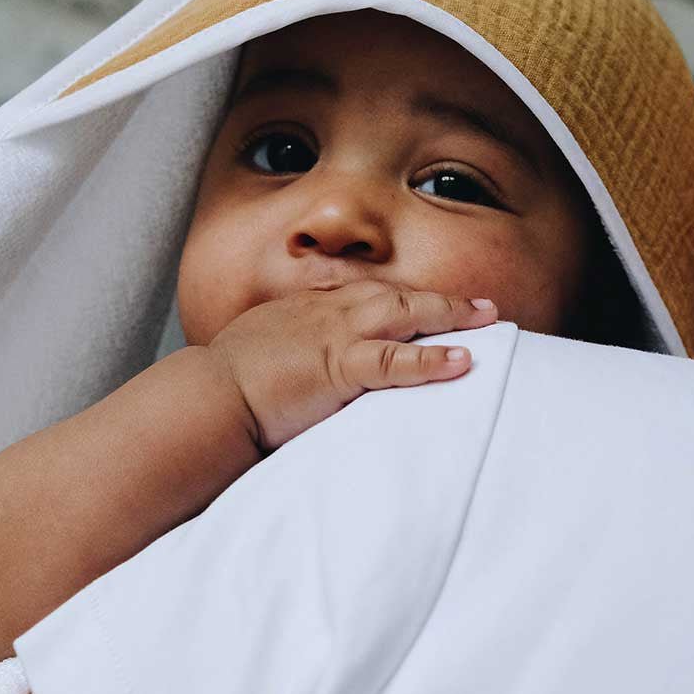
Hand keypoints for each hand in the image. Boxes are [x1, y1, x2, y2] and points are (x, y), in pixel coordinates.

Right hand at [204, 280, 498, 452]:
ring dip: (449, 315)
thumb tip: (304, 372)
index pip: (367, 295)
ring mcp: (333, 336)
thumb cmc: (226, 387)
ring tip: (487, 320)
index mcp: (307, 310)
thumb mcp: (261, 355)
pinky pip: (393, 361)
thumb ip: (290, 355)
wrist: (206, 399)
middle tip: (481, 305)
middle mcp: (325, 313)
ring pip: (403, 315)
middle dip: (441, 300)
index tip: (432, 302)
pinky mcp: (336, 368)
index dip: (405, 298)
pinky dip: (430, 360)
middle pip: (395, 296)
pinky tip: (462, 360)